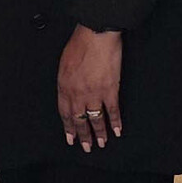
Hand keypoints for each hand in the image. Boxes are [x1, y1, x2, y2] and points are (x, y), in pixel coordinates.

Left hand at [58, 25, 123, 149]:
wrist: (96, 34)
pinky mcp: (110, 90)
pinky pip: (113, 111)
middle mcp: (77, 94)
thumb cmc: (80, 43)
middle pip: (79, 120)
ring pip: (95, 120)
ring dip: (99, 134)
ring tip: (102, 143)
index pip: (64, 113)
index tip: (70, 137)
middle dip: (82, 136)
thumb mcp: (64, 62)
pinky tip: (117, 130)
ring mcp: (94, 94)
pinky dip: (116, 122)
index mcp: (64, 86)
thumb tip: (69, 89)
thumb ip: (66, 80)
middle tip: (86, 147)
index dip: (68, 127)